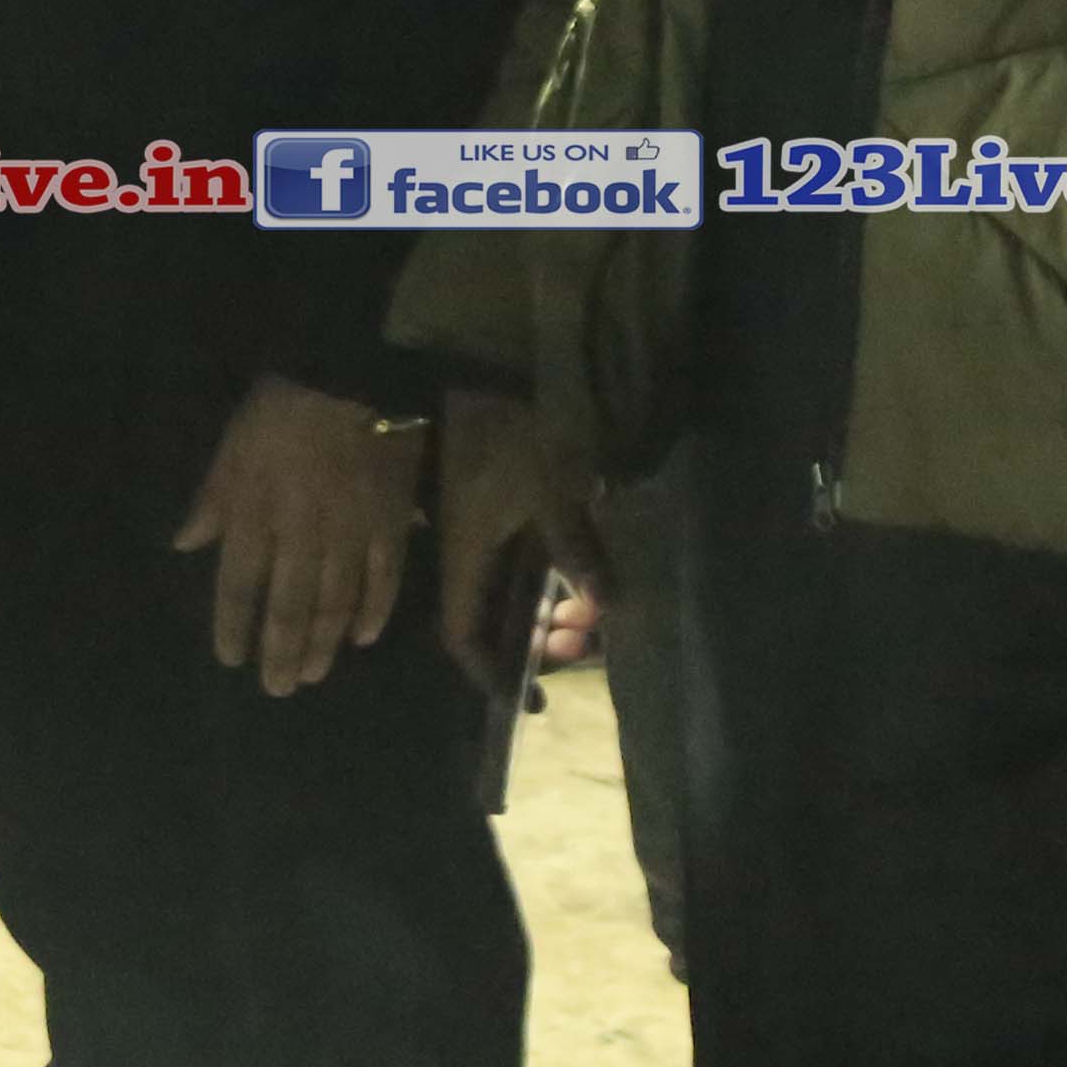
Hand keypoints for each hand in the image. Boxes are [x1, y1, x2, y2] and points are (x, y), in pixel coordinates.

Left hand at [176, 374, 428, 696]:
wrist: (349, 376)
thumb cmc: (279, 409)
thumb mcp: (231, 448)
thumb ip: (212, 501)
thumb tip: (185, 545)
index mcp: (256, 514)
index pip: (239, 585)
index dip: (234, 626)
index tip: (230, 659)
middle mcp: (300, 535)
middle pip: (289, 606)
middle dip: (280, 651)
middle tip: (277, 688)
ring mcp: (350, 533)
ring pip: (335, 602)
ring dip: (322, 643)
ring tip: (312, 674)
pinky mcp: (390, 524)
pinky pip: (384, 578)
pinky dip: (374, 611)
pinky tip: (363, 638)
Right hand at [429, 383, 599, 681]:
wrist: (497, 368)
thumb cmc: (520, 432)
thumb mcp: (554, 493)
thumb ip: (577, 552)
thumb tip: (605, 608)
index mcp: (465, 552)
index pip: (461, 633)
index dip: (488, 671)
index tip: (524, 697)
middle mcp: (468, 548)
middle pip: (491, 617)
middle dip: (535, 642)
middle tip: (581, 647)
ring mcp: (486, 527)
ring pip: (511, 590)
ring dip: (550, 610)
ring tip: (594, 614)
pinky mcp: (504, 505)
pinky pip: (523, 561)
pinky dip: (552, 579)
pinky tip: (583, 579)